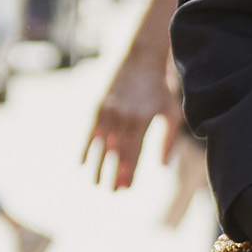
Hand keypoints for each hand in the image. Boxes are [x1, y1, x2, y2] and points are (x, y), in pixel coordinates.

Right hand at [84, 46, 181, 189]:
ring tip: (95, 184)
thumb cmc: (159, 89)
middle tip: (111, 192)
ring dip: (97, 166)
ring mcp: (108, 111)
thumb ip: (169, 140)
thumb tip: (162, 166)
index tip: (126, 189)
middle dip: (113, 174)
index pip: (134, 153)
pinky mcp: (97, 106)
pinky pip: (88, 132)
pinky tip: (80, 163)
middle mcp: (123, 117)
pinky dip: (84, 148)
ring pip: (100, 145)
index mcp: (142, 120)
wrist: (140, 59)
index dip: (129, 172)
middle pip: (116, 152)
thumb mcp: (171, 112)